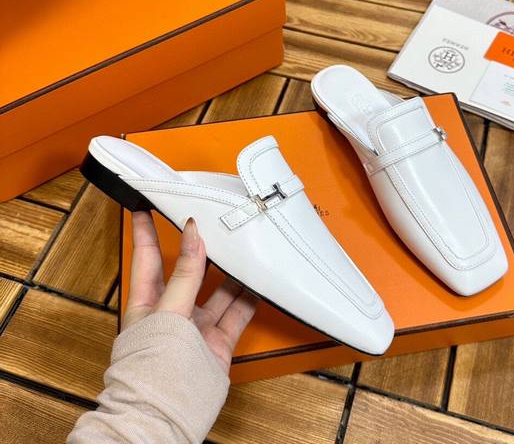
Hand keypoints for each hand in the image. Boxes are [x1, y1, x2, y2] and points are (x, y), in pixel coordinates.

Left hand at [123, 211, 256, 372]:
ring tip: (244, 248)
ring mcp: (196, 328)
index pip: (147, 256)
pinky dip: (249, 298)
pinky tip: (258, 283)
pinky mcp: (217, 343)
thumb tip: (193, 235)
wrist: (165, 417)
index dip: (146, 230)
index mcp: (148, 302)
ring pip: (218, 291)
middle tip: (215, 222)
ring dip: (231, 273)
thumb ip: (186, 274)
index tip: (146, 204)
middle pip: (190, 271)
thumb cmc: (149, 371)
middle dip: (202, 248)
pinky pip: (236, 314)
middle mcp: (172, 312)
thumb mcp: (168, 311)